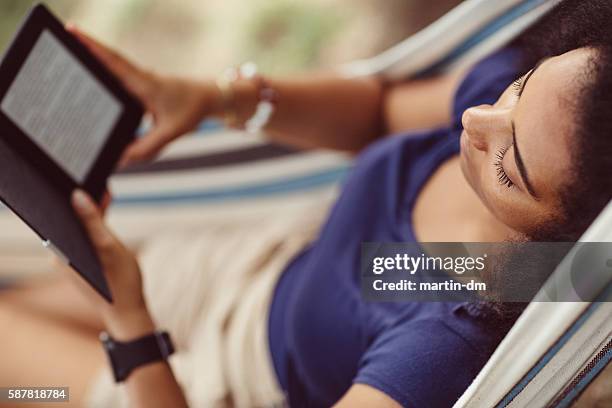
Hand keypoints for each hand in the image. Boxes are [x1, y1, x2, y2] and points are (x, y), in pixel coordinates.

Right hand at [67, 25, 221, 165]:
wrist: (210, 98)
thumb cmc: (192, 111)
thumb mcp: (170, 132)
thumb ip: (146, 148)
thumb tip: (120, 159)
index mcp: (144, 83)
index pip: (113, 61)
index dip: (92, 47)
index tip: (73, 32)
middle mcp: (139, 77)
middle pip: (107, 59)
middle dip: (85, 47)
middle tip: (62, 37)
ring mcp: (140, 80)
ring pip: (112, 67)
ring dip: (94, 59)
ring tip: (70, 55)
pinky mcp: (141, 86)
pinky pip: (119, 78)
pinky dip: (105, 75)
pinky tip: (92, 82)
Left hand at [71, 189, 154, 339]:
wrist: (127, 311)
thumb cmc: (120, 282)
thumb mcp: (108, 247)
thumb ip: (92, 220)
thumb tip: (76, 195)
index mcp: (60, 251)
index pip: (59, 214)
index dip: (71, 196)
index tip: (84, 179)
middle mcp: (59, 253)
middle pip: (68, 219)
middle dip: (84, 201)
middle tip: (100, 184)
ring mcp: (69, 257)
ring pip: (78, 226)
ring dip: (91, 210)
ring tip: (105, 192)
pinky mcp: (80, 258)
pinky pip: (85, 234)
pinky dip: (96, 223)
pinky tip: (106, 209)